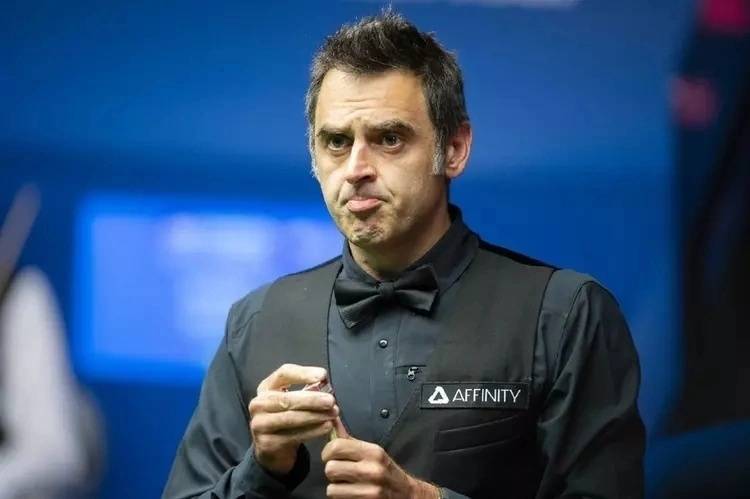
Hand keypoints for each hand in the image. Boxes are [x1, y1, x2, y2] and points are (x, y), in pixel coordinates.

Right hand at [249, 363, 337, 474]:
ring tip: (333, 414)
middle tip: (331, 401)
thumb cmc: (287, 418)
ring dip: (315, 416)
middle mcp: (258, 404)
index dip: (303, 373)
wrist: (272, 449)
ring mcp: (260, 424)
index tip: (322, 375)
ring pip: (290, 418)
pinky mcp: (266, 443)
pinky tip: (326, 427)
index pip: (283, 374)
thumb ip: (307, 390)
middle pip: (287, 398)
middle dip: (312, 399)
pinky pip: (293, 436)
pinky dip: (312, 431)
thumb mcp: (293, 401)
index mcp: (266, 387)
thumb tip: (325, 382)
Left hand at [322, 437, 439, 498]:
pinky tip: (353, 493)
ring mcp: (370, 490)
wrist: (406, 494)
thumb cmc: (385, 471)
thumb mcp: (372, 451)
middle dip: (333, 472)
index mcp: (372, 452)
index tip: (331, 456)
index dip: (327, 452)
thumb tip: (332, 419)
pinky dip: (342, 498)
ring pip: (332, 488)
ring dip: (336, 488)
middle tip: (342, 472)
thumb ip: (348, 438)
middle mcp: (372, 469)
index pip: (336, 446)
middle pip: (330, 468)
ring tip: (348, 484)